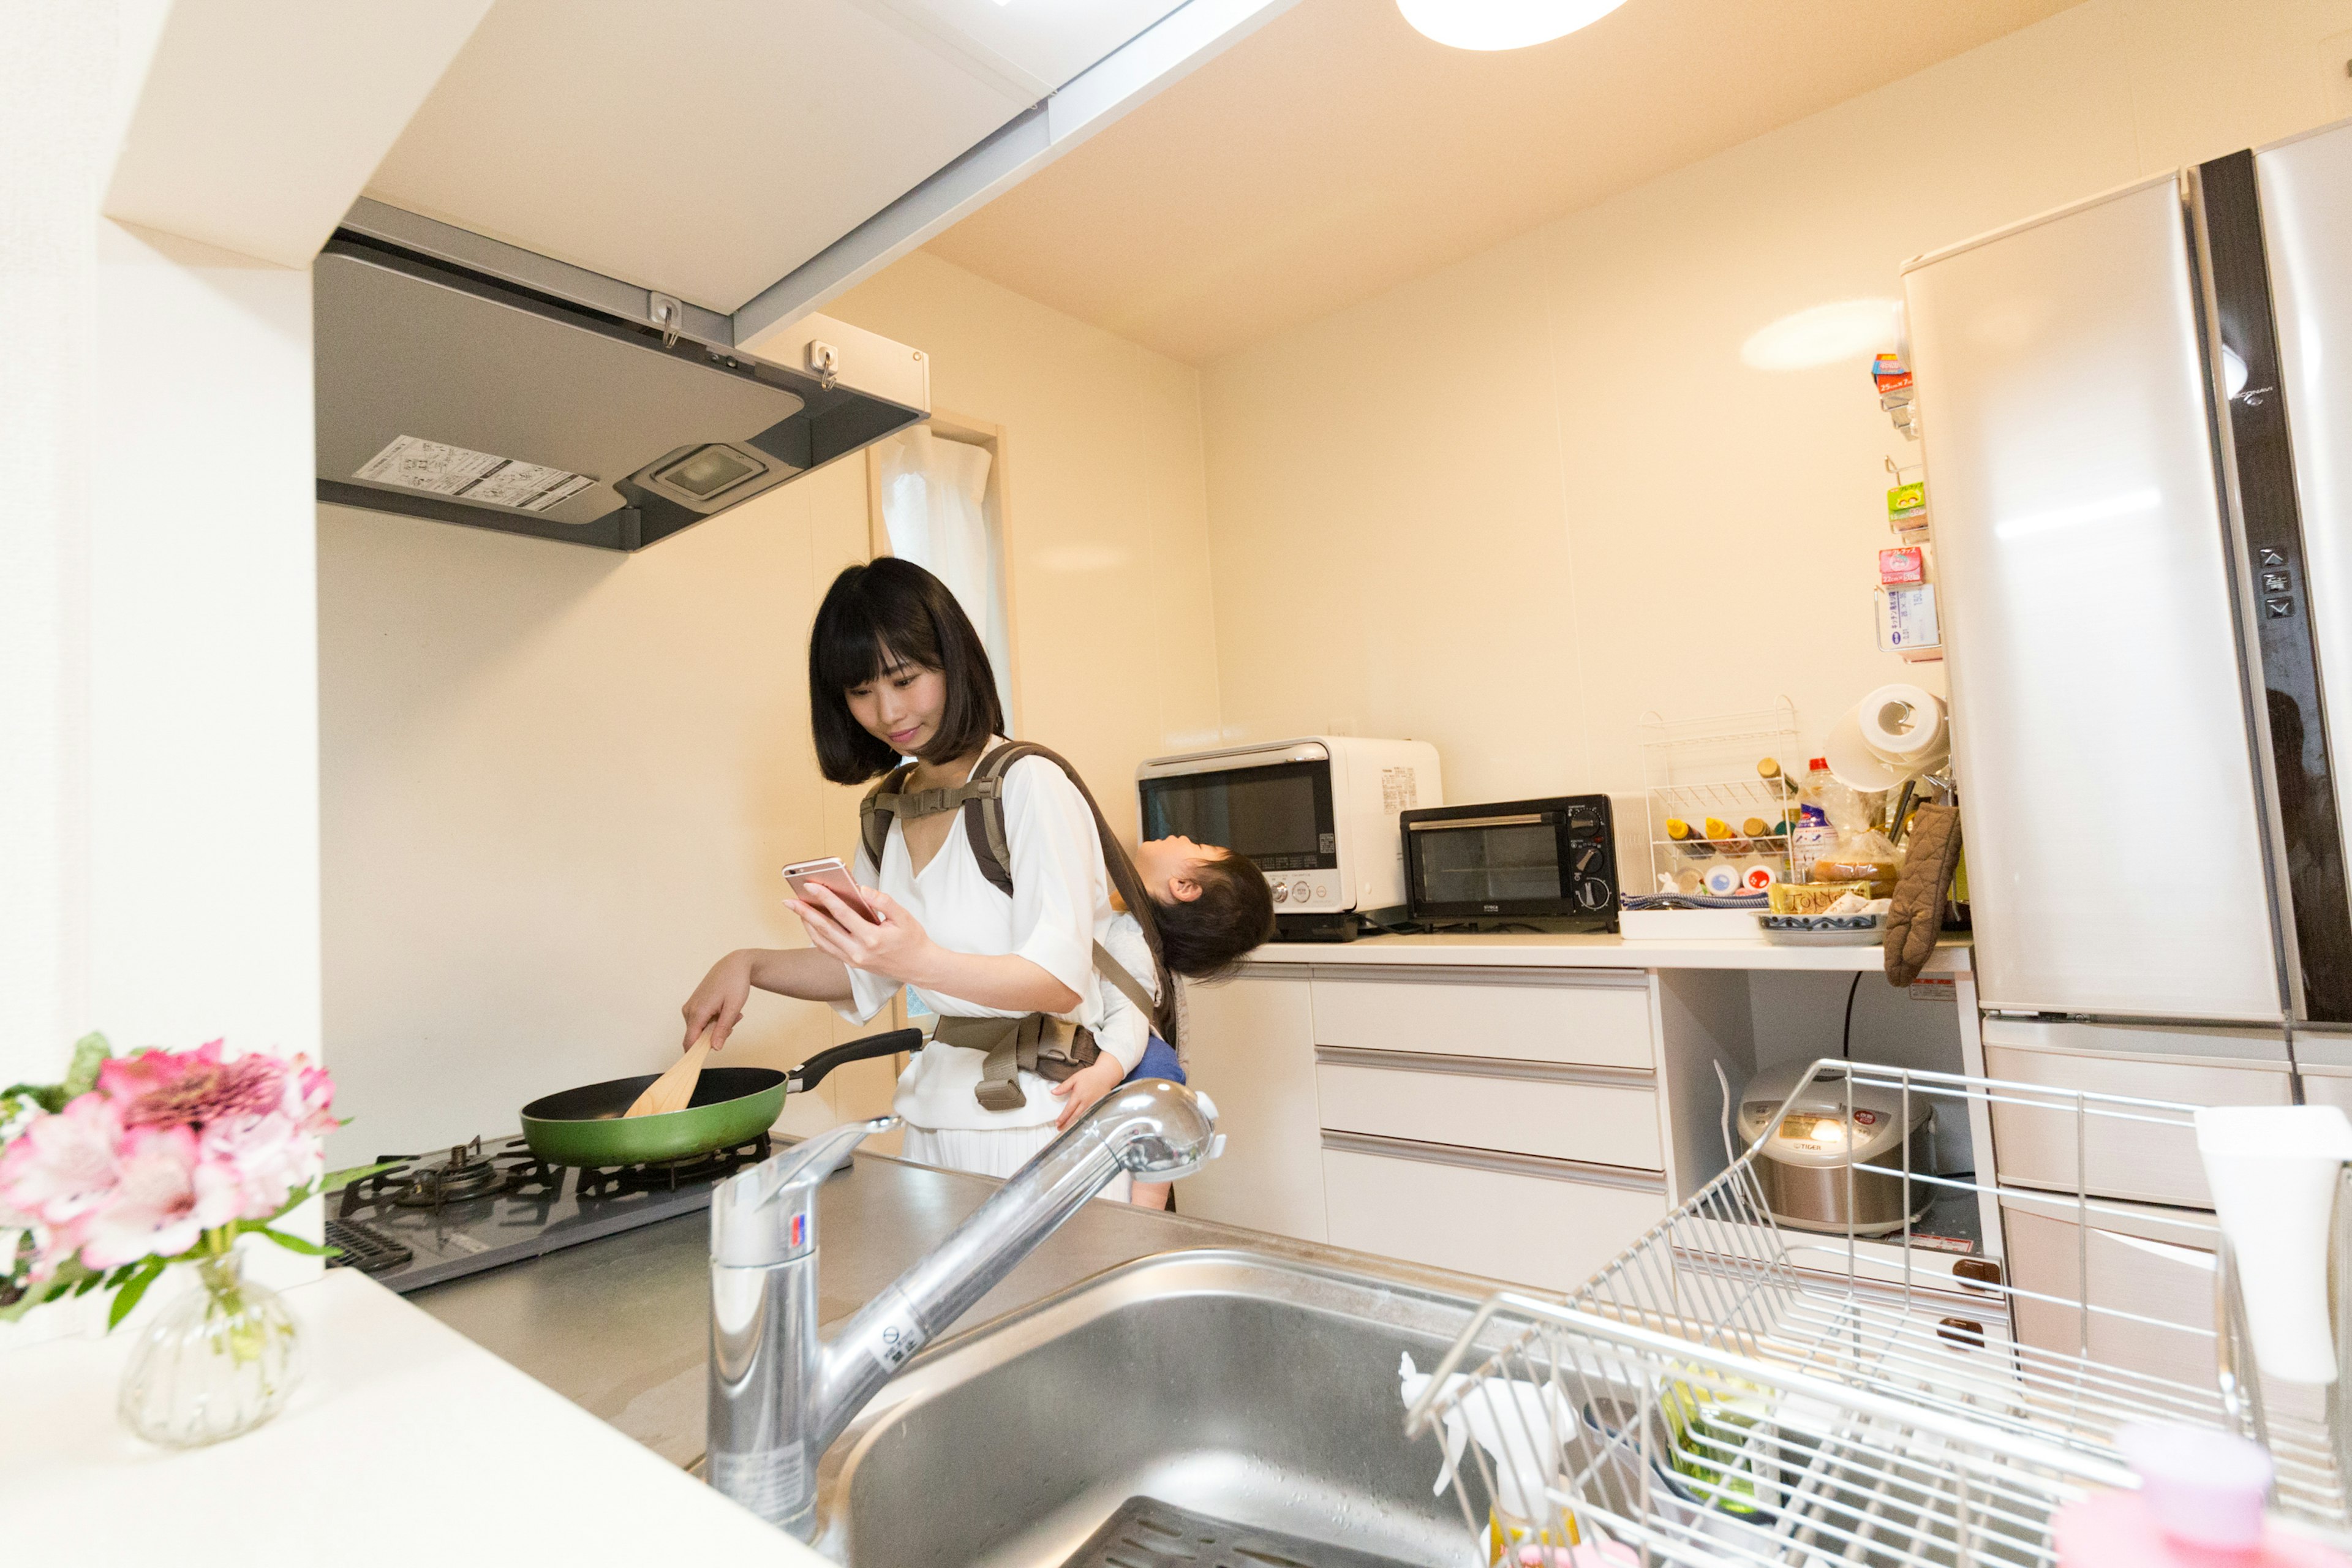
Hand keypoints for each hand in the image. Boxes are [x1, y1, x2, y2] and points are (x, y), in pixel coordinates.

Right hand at [683, 950, 753, 1050]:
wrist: (733, 965)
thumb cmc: (734, 983)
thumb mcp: (733, 1008)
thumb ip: (722, 1029)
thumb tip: (714, 1048)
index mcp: (697, 1012)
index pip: (689, 1042)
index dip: (696, 1054)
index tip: (707, 1057)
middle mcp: (689, 1010)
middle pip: (697, 1038)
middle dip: (715, 1036)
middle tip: (732, 1023)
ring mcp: (689, 1007)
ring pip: (700, 1030)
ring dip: (716, 1027)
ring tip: (730, 1013)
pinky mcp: (693, 1005)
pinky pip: (700, 1022)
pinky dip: (713, 1020)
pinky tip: (724, 1010)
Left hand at [788, 884, 935, 985]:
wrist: (920, 967)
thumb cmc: (913, 940)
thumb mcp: (903, 916)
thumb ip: (882, 901)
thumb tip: (862, 889)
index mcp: (872, 938)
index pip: (842, 914)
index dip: (825, 898)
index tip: (811, 886)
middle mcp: (858, 952)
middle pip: (825, 929)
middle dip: (805, 912)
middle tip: (789, 900)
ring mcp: (853, 960)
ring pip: (822, 941)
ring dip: (807, 925)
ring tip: (797, 910)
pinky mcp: (852, 963)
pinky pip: (828, 949)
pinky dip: (816, 936)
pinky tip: (811, 925)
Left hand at [1049, 1055, 1127, 1130]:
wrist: (1105, 1075)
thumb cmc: (1090, 1076)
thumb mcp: (1074, 1078)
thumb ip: (1064, 1086)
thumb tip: (1053, 1092)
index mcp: (1078, 1096)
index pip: (1068, 1110)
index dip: (1062, 1118)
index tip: (1057, 1122)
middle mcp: (1086, 1102)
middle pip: (1075, 1116)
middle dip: (1067, 1124)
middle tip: (1060, 1129)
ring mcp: (1093, 1105)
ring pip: (1082, 1117)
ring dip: (1074, 1124)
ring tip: (1067, 1128)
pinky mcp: (1098, 1106)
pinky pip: (1089, 1115)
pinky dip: (1083, 1120)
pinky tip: (1079, 1123)